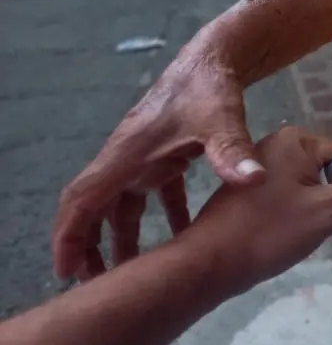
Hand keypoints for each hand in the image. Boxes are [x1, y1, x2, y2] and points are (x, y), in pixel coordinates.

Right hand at [52, 44, 264, 280]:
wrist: (216, 60)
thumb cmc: (209, 86)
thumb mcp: (220, 117)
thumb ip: (231, 149)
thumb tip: (252, 181)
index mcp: (128, 152)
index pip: (84, 198)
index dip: (71, 235)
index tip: (66, 270)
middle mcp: (128, 157)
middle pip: (96, 208)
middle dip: (91, 246)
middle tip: (99, 285)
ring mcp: (144, 157)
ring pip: (123, 205)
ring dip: (124, 237)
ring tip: (132, 273)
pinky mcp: (164, 156)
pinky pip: (153, 194)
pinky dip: (162, 217)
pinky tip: (180, 238)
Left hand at [177, 127, 331, 293]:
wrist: (211, 262)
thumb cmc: (271, 231)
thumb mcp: (329, 212)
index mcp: (295, 139)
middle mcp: (275, 144)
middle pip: (325, 172)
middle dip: (327, 200)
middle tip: (312, 224)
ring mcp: (257, 167)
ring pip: (305, 189)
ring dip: (308, 212)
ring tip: (292, 232)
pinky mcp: (246, 190)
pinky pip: (284, 199)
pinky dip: (287, 217)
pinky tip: (275, 235)